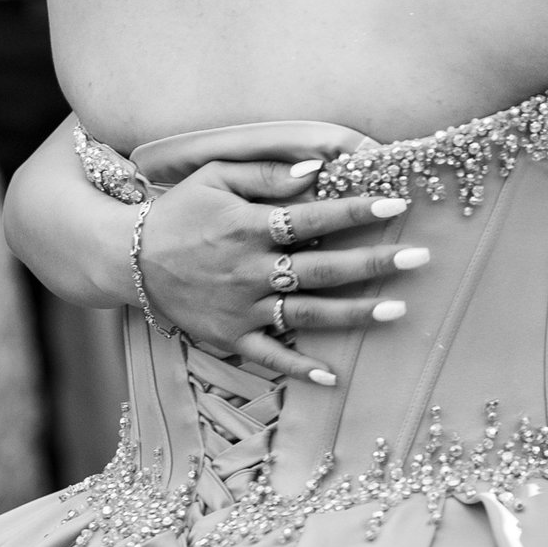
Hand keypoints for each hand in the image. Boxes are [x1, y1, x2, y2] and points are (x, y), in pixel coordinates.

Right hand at [137, 158, 427, 384]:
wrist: (128, 259)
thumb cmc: (180, 211)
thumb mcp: (215, 177)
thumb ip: (267, 174)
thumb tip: (318, 171)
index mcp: (249, 226)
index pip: (315, 217)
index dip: (357, 210)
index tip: (397, 203)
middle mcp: (250, 269)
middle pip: (323, 268)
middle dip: (374, 263)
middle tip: (420, 258)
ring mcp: (242, 307)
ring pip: (308, 313)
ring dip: (355, 313)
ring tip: (399, 309)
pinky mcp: (229, 337)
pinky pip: (271, 356)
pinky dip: (301, 368)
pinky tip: (335, 375)